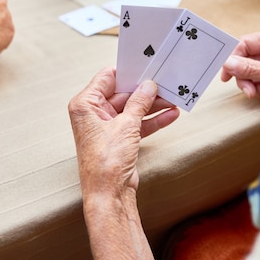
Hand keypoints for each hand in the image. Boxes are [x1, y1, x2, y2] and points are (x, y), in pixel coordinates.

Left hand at [69, 68, 178, 194]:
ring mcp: (107, 127)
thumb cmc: (106, 160)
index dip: (127, 72)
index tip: (146, 65)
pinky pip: (138, 123)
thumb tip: (149, 86)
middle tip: (165, 83)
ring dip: (153, 105)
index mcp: (85, 105)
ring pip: (133, 109)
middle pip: (123, 93)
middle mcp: (93, 114)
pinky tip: (171, 115)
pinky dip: (152, 120)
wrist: (109, 194)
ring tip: (173, 99)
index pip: (107, 78)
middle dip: (145, 91)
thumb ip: (139, 102)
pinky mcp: (119, 139)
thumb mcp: (126, 125)